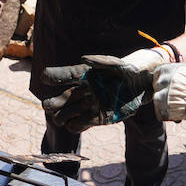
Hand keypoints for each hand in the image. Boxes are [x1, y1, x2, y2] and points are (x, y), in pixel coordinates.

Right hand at [41, 47, 169, 130]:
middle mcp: (81, 91)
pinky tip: (78, 123)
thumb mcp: (116, 63)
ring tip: (65, 117)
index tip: (45, 77)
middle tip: (48, 106)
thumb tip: (83, 59)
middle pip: (58, 100)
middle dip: (51, 103)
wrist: (140, 87)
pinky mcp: (96, 118)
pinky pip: (78, 126)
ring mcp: (87, 106)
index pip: (63, 75)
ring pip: (64, 115)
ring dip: (62, 117)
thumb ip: (100, 61)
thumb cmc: (126, 71)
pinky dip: (75, 126)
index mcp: (83, 75)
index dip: (53, 76)